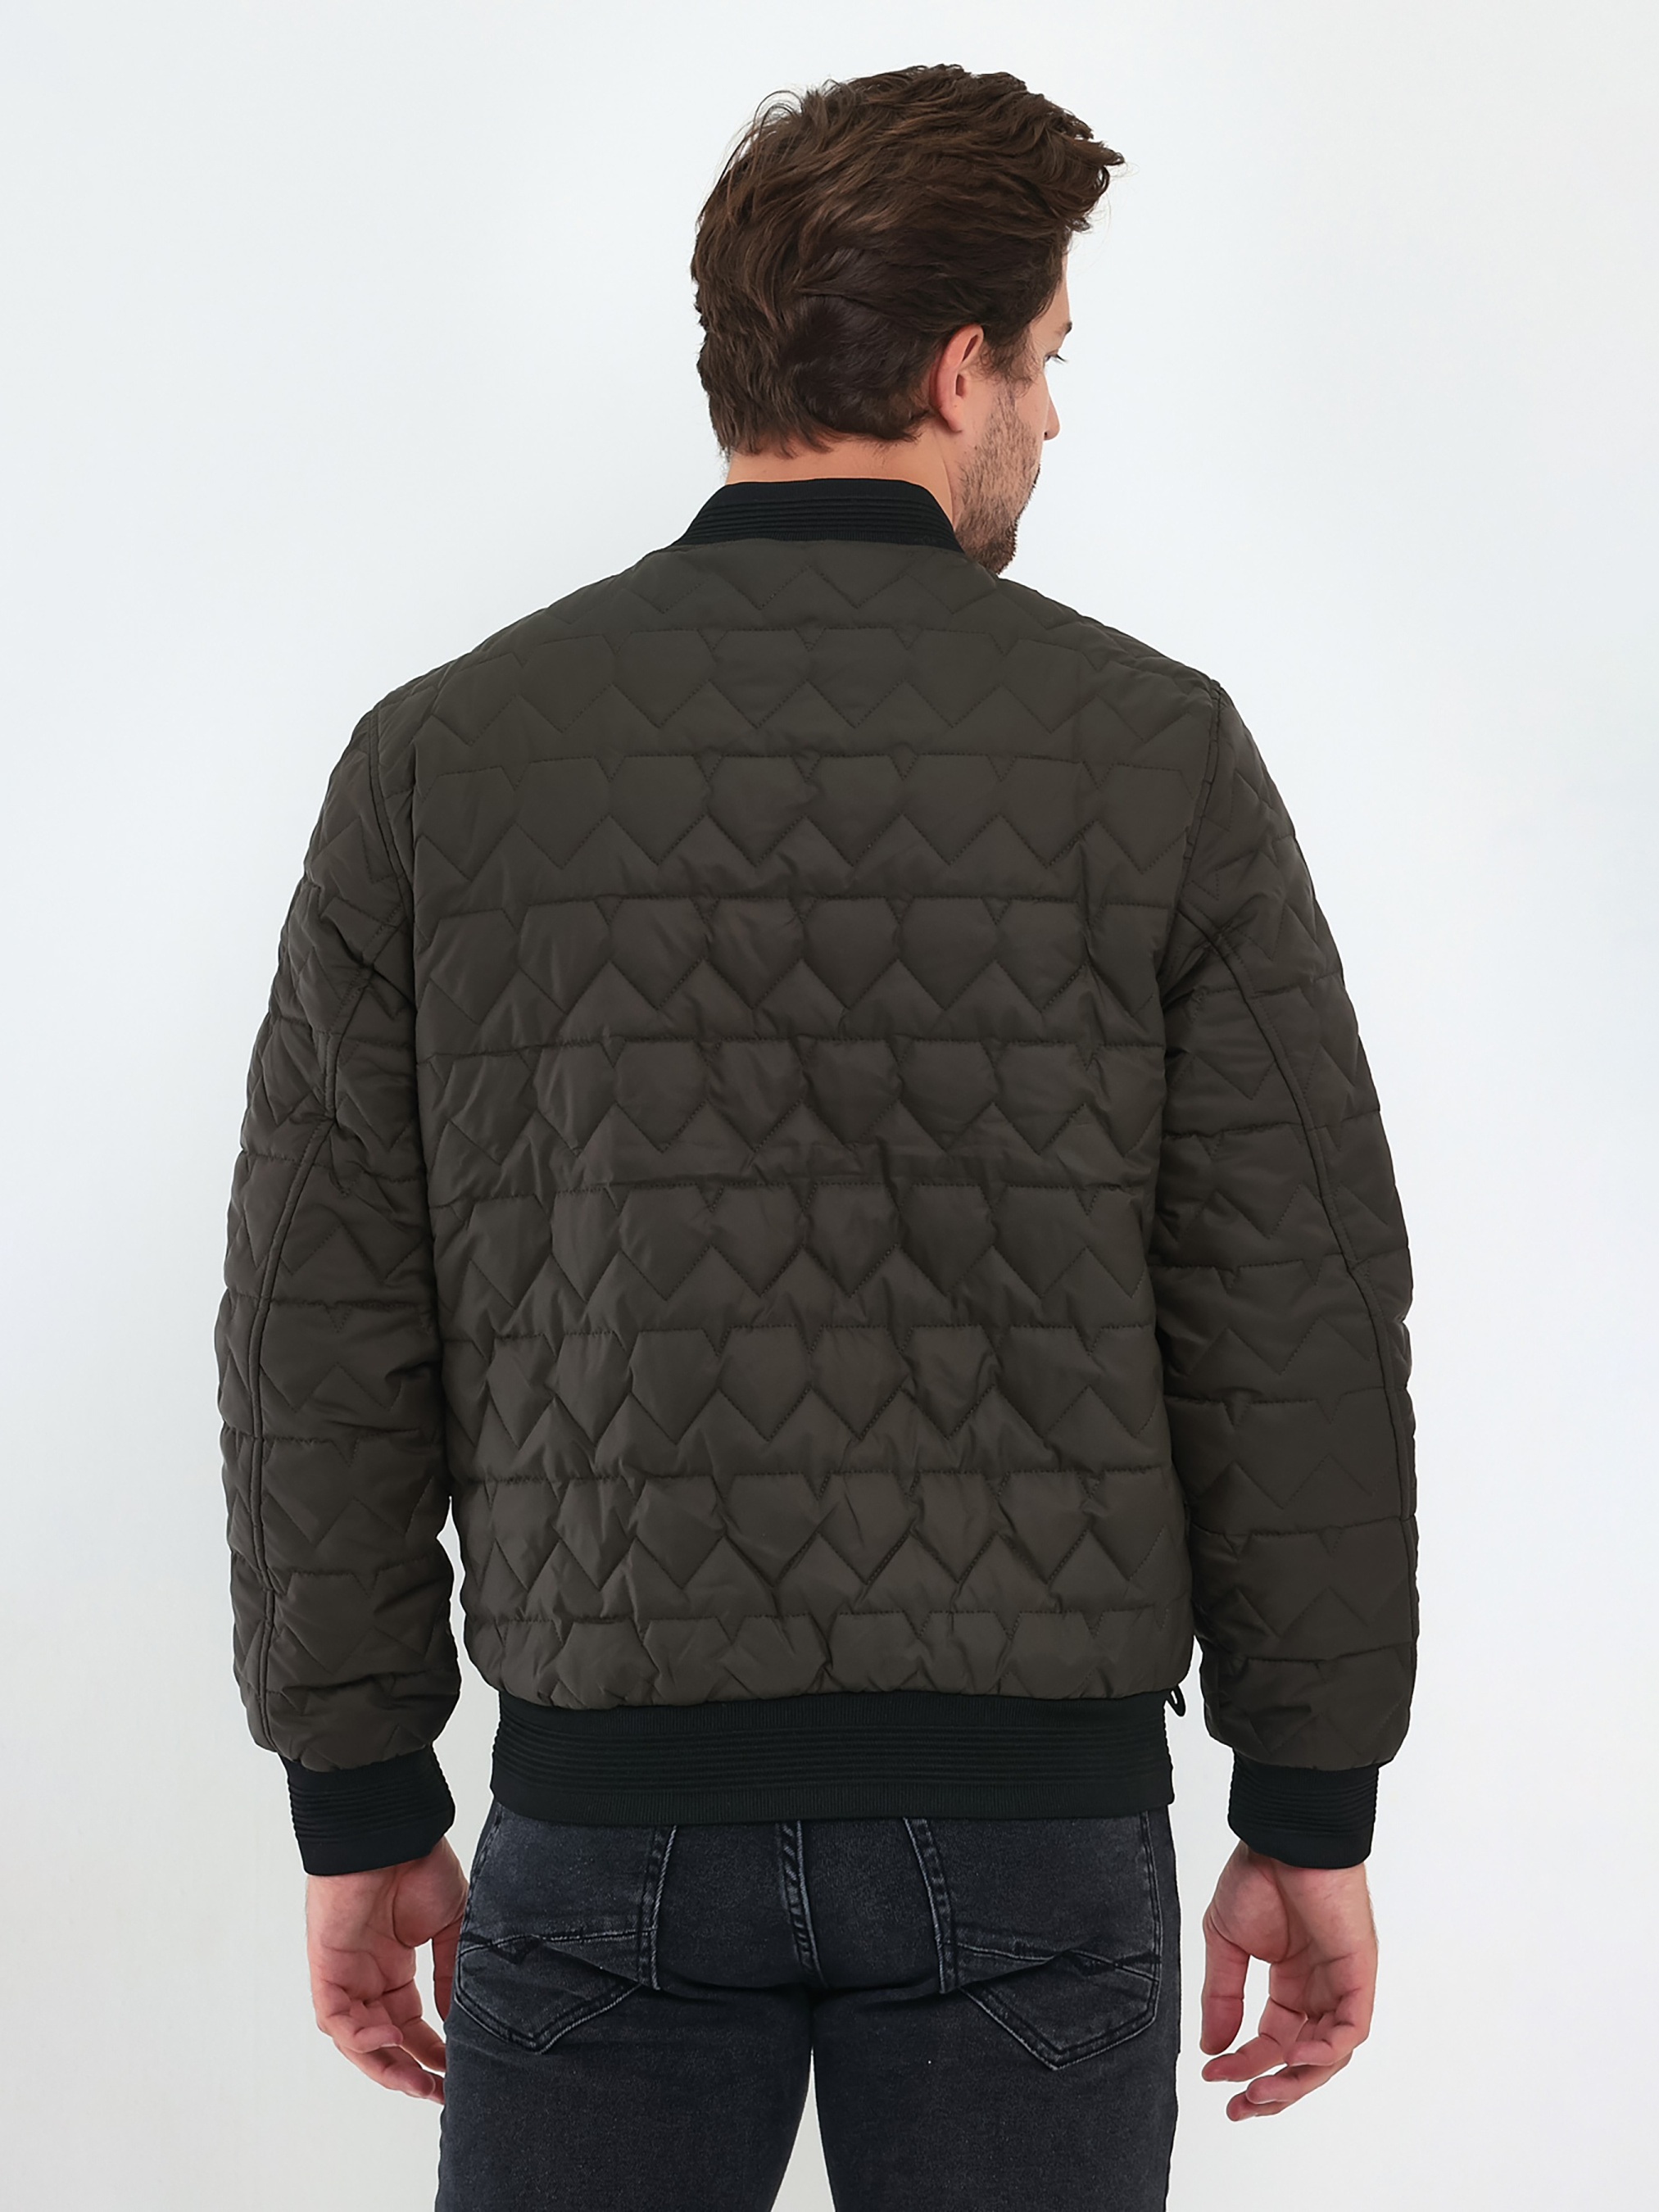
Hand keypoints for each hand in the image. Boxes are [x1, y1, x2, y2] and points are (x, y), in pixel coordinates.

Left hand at [305, 1838, 467, 2101]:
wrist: (390, 1831)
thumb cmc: (418, 1863)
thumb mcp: (449, 1923)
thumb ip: (450, 1971)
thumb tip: (457, 2019)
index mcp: (394, 1966)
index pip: (409, 2023)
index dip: (430, 2051)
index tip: (454, 2073)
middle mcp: (368, 1976)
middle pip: (381, 2042)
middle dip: (407, 2071)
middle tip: (436, 2092)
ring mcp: (345, 1973)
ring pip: (354, 2039)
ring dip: (382, 2064)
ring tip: (416, 2080)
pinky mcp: (326, 1967)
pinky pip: (335, 2017)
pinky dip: (359, 2034)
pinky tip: (389, 2036)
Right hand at [1199, 1842, 1376, 2120]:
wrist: (1283, 1837)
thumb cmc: (1258, 1876)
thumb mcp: (1225, 1942)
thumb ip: (1221, 1996)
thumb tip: (1211, 2048)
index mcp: (1289, 1982)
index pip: (1270, 2041)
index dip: (1242, 2064)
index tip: (1212, 2076)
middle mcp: (1317, 1990)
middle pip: (1302, 2060)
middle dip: (1272, 2090)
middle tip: (1240, 2108)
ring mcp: (1340, 1985)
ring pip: (1328, 2054)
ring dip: (1296, 2080)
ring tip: (1260, 2091)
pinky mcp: (1358, 1975)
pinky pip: (1351, 2028)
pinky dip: (1327, 2049)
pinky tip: (1294, 2055)